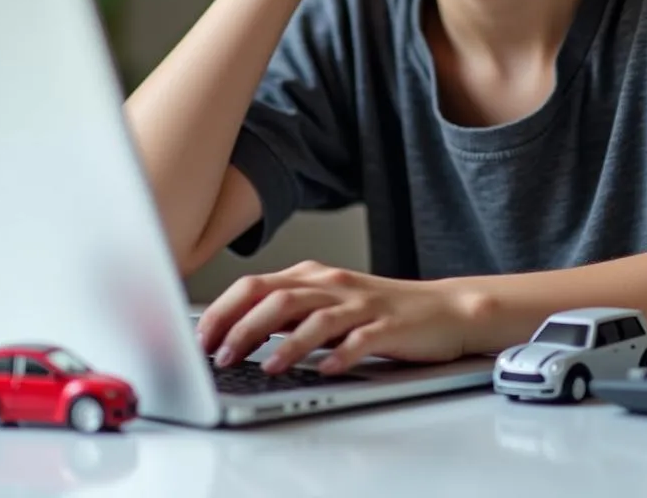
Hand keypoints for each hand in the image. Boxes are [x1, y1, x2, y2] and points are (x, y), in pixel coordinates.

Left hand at [195, 261, 475, 374]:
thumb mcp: (329, 305)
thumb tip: (238, 334)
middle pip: (278, 297)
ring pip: (314, 316)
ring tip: (263, 367)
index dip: (224, 310)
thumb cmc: (381, 311)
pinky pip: (360, 339)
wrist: (444, 309)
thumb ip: (291, 313)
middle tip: (220, 356)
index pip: (257, 285)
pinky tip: (324, 370)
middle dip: (242, 326)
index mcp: (314, 276)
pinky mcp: (388, 326)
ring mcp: (362, 304)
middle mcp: (333, 285)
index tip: (202, 337)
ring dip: (284, 343)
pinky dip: (339, 354)